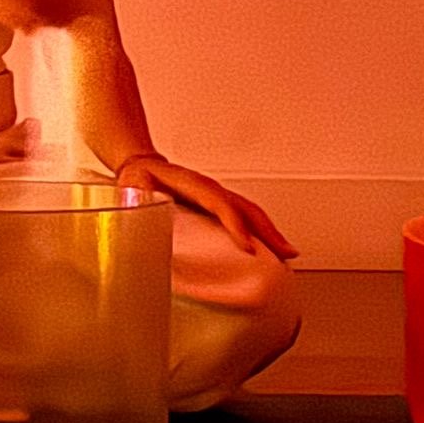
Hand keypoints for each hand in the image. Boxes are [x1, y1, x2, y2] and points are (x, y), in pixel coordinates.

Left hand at [116, 153, 299, 260]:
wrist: (141, 166)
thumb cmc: (138, 182)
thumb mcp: (135, 192)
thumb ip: (139, 206)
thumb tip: (139, 227)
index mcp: (192, 185)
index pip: (220, 205)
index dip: (236, 226)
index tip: (248, 247)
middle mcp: (211, 189)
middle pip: (247, 209)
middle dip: (268, 233)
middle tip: (284, 256)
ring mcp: (218, 195)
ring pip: (252, 213)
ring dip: (271, 233)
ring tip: (288, 255)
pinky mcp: (218, 204)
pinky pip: (246, 216)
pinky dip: (261, 231)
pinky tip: (270, 248)